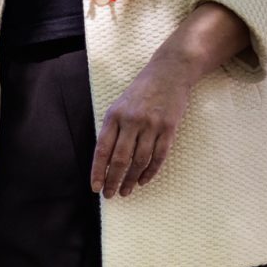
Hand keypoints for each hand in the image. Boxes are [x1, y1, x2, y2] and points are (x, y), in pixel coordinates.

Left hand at [90, 54, 193, 197]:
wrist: (170, 71)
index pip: (102, 150)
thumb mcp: (119, 105)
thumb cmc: (141, 92)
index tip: (95, 188)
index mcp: (114, 116)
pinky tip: (143, 181)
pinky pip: (159, 156)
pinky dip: (150, 171)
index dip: (98, 172)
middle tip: (110, 195)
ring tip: (126, 191)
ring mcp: (152, 125)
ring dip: (131, 180)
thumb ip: (112, 130)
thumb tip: (104, 162)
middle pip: (120, 159)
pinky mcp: (169, 128)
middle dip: (113, 181)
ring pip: (140, 161)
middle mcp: (132, 121)